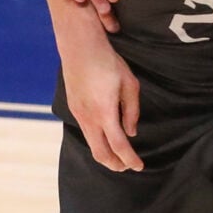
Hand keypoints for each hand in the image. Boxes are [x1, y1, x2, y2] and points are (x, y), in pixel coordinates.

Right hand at [62, 34, 142, 171]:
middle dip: (115, 164)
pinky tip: (106, 137)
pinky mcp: (73, 108)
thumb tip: (131, 133)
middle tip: (127, 167)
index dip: (130, 159)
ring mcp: (78, 113)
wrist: (79, 46)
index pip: (119, 146)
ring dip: (105, 154)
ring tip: (118, 156)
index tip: (139, 166)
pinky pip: (85, 132)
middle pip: (101, 153)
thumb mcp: (129, 84)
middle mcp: (88, 117)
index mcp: (105, 112)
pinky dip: (97, 141)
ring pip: (91, 144)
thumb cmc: (108, 61)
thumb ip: (132, 111)